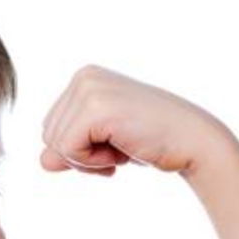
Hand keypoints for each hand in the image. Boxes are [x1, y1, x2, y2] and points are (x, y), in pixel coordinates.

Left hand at [40, 64, 234, 177]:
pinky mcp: (96, 107)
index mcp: (84, 78)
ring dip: (88, 160)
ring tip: (123, 147)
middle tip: (120, 148)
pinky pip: (67, 150)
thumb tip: (43, 161)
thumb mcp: (102, 145)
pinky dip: (92, 162)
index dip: (79, 150)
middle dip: (81, 155)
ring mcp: (89, 88)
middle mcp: (84, 77)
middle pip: (48, 136)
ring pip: (55, 144)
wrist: (195, 142)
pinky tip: (123, 152)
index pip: (51, 128)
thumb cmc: (152, 141)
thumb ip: (69, 150)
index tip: (114, 144)